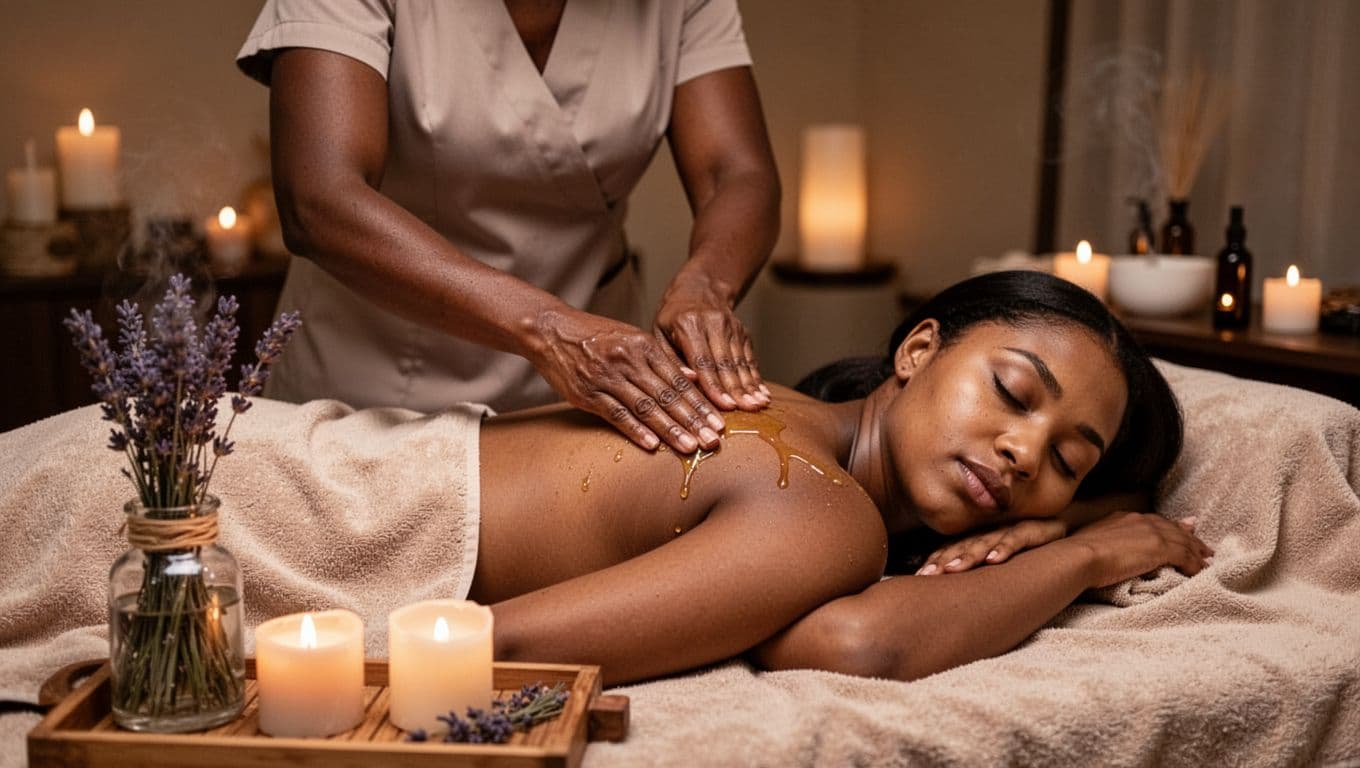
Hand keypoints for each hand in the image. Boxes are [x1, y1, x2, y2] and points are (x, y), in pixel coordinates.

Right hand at [529, 307, 724, 452]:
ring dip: (669, 429)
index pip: (679, 380)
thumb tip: (695, 377)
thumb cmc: (596, 336)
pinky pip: (615, 415)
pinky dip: (635, 430)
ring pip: (645, 407)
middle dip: (692, 420)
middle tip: (713, 440)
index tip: (720, 421)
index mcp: (643, 346)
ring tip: (689, 447)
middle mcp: (628, 361)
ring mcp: (607, 378)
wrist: (550, 330)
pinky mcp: (587, 394)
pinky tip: (651, 445)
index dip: (700, 403)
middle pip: (667, 395)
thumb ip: (662, 359)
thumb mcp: (632, 338)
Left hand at [655, 276, 768, 411]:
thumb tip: (690, 381)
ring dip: (750, 385)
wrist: (698, 289)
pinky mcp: (742, 331)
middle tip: (747, 410)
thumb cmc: (671, 319)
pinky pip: (749, 357)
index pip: (702, 360)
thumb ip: (671, 360)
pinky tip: (763, 394)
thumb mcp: (659, 334)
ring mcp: (731, 326)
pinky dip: (756, 377)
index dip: (715, 384)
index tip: (725, 405)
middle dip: (737, 389)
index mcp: (687, 324)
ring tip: (758, 405)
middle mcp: (712, 323)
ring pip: (740, 361)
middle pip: (725, 362)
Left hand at [916, 518, 1067, 574]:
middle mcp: (991, 532)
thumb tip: (949, 597)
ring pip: (985, 541)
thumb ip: (978, 572)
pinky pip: (1017, 538)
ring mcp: (1011, 529)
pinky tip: (994, 559)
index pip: (951, 549)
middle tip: (927, 575)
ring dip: (968, 555)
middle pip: (962, 546)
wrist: (1066, 530)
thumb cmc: (1029, 550)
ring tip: (953, 569)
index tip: (919, 578)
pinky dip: (1004, 548)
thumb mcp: (1001, 561)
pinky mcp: (1034, 530)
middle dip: (943, 560)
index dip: (935, 561)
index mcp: (979, 538)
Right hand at [1067, 513, 1212, 587]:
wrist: (1080, 557)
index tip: (1182, 530)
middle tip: (1204, 547)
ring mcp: (1152, 533)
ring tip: (1207, 561)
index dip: (1169, 527)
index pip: (1154, 521)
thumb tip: (1102, 550)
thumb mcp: (1091, 541)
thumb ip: (1104, 541)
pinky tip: (1201, 572)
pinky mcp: (1160, 549)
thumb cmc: (1077, 554)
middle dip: (1189, 537)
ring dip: (1197, 552)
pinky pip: (1186, 556)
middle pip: (1172, 528)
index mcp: (1124, 517)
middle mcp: (1140, 520)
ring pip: (1183, 541)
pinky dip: (1195, 565)